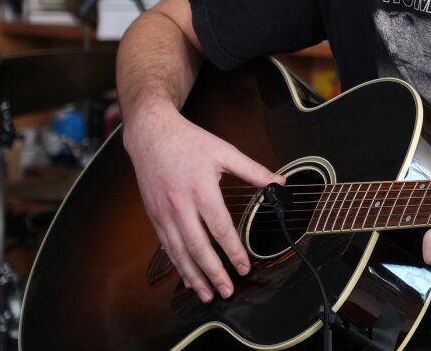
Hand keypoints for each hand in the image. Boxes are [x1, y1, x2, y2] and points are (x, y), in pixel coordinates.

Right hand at [123, 105, 283, 302]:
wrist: (151, 135)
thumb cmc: (189, 142)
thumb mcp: (225, 151)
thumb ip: (253, 170)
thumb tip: (280, 182)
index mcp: (201, 190)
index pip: (220, 228)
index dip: (233, 251)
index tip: (244, 267)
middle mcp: (180, 206)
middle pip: (198, 247)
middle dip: (214, 273)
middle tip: (227, 291)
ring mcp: (164, 214)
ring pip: (180, 252)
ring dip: (194, 276)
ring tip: (208, 294)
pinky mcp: (154, 216)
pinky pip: (167, 247)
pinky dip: (178, 265)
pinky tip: (188, 277)